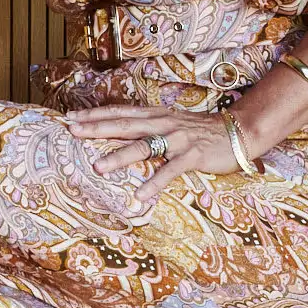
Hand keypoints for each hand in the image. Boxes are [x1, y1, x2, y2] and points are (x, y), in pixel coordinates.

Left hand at [63, 105, 248, 201]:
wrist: (237, 131)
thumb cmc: (198, 130)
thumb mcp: (169, 122)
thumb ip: (146, 125)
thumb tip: (118, 129)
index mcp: (154, 115)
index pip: (119, 112)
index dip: (94, 114)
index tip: (70, 118)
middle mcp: (162, 123)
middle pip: (123, 125)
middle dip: (97, 128)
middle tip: (72, 132)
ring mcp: (177, 139)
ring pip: (143, 147)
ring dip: (119, 157)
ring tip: (98, 166)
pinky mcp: (192, 156)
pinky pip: (170, 171)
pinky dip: (155, 183)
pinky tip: (140, 195)